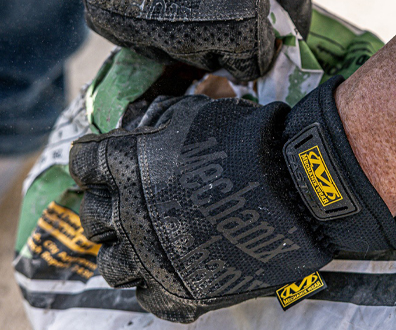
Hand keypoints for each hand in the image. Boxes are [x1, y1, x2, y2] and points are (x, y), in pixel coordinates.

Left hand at [70, 77, 395, 321]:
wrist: (295, 184)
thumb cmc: (246, 140)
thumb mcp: (196, 113)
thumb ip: (155, 120)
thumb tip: (132, 126)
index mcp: (130, 165)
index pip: (84, 161)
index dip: (92, 158)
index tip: (101, 161)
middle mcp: (131, 213)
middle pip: (91, 217)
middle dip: (103, 204)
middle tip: (123, 199)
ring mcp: (155, 257)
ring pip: (111, 264)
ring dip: (122, 248)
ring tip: (143, 238)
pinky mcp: (183, 289)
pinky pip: (147, 297)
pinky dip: (151, 281)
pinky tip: (167, 265)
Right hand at [73, 0, 310, 79]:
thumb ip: (299, 3)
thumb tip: (300, 35)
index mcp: (236, 32)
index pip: (249, 68)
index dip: (254, 47)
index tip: (250, 26)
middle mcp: (188, 41)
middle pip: (211, 63)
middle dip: (222, 41)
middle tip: (218, 5)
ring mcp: (144, 31)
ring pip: (171, 55)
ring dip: (183, 35)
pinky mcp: (109, 16)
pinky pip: (132, 40)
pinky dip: (146, 25)